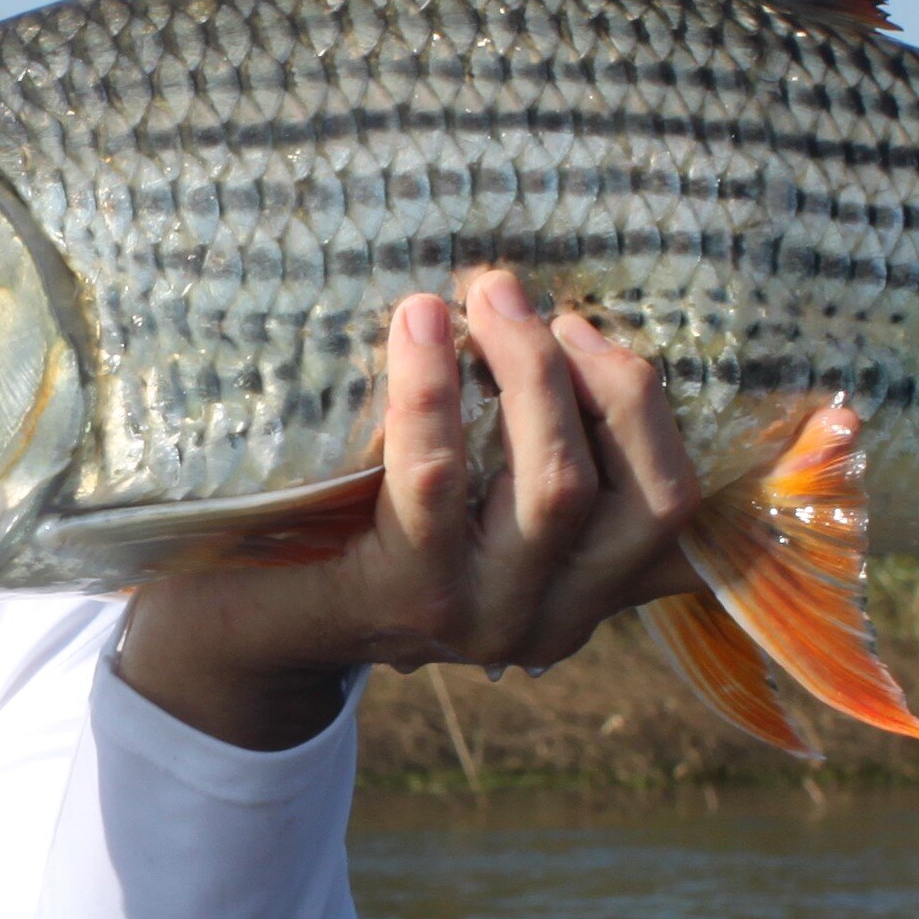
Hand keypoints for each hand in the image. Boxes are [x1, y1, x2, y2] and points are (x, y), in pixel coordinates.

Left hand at [115, 271, 705, 748]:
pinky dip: (435, 389)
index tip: (595, 328)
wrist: (239, 614)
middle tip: (520, 297)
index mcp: (588, 591)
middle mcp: (553, 621)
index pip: (679, 512)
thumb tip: (581, 316)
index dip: (656, 411)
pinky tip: (418, 323)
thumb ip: (538, 439)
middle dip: (602, 376)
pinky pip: (438, 481)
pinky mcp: (403, 602)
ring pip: (558, 488)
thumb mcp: (473, 490)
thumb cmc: (362, 524)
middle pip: (644, 496)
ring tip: (482, 297)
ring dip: (528, 371)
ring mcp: (483, 622)